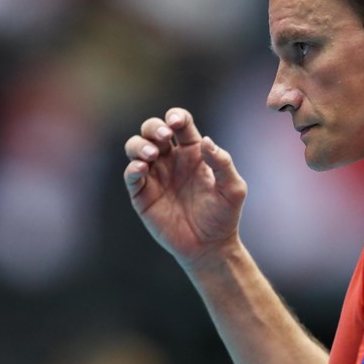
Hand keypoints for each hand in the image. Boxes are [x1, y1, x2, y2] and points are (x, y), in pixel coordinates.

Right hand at [123, 108, 247, 268]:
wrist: (210, 247)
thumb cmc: (223, 216)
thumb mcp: (232, 189)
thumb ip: (223, 163)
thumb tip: (206, 141)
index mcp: (192, 152)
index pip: (180, 124)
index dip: (176, 116)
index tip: (176, 123)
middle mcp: (170, 159)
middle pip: (153, 130)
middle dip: (154, 127)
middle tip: (164, 137)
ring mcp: (154, 176)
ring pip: (136, 147)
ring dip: (139, 144)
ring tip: (151, 154)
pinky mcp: (142, 195)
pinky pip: (131, 175)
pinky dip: (132, 168)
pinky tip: (141, 169)